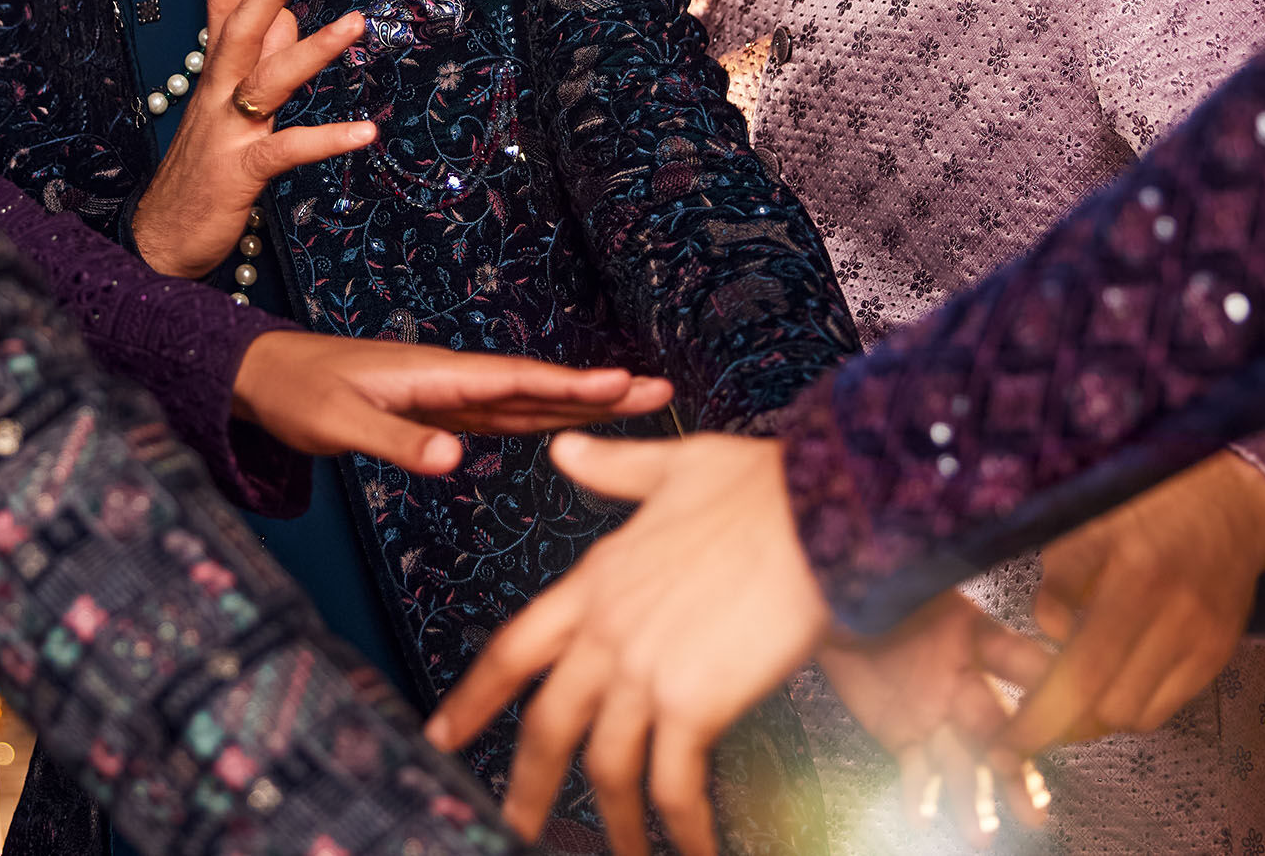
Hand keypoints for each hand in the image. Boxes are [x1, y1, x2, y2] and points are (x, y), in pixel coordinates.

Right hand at [128, 0, 372, 277]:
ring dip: (312, 50)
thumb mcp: (226, 114)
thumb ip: (255, 66)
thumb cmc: (200, 175)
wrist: (161, 241)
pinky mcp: (241, 173)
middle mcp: (217, 98)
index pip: (220, 14)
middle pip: (239, 34)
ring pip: (269, 82)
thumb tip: (285, 20)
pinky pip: (288, 149)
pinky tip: (366, 132)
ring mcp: (227, 134)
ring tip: (355, 25)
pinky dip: (327, 138)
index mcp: (214, 81)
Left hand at [232, 331, 674, 473]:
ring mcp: (444, 394)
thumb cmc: (295, 395)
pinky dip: (537, 417)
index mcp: (434, 375)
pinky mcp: (434, 410)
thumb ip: (397, 441)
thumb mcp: (339, 424)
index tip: (626, 384)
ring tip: (635, 400)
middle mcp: (449, 379)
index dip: (573, 386)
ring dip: (577, 401)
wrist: (258, 376)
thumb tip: (457, 459)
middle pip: (536, 385)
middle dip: (598, 389)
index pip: (517, 379)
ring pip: (523, 399)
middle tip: (661, 391)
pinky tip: (562, 425)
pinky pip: (498, 414)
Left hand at [426, 432, 827, 855]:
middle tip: (511, 826)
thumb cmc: (761, 485)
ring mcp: (645, 669)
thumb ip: (613, 468)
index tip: (441, 736)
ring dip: (614, 820)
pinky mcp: (694, 701)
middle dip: (526, 784)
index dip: (474, 698)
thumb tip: (566, 449)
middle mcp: (608, 629)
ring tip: (622, 853)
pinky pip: (674, 784)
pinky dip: (681, 826)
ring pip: (607, 765)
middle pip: (548, 724)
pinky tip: (693, 847)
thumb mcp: (673, 464)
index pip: (515, 649)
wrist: (822, 505)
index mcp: (596, 579)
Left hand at [818, 594, 1050, 847]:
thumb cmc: (869, 580)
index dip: (1044, 686)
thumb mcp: (903, 573)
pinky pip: (916, 772)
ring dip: (971, 799)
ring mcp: (937, 714)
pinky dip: (919, 797)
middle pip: (997, 730)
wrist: (824, 604)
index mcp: (973, 636)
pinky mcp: (904, 738)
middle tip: (1034, 811)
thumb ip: (931, 579)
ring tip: (980, 835)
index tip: (1071, 715)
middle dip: (1016, 771)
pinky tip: (922, 819)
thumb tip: (962, 551)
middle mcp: (965, 681)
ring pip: (962, 762)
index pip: (1019, 660)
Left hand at [1001, 451, 1264, 752]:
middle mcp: (1175, 619)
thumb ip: (1061, 581)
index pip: (1082, 672)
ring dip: (1097, 716)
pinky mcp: (1218, 657)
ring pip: (1139, 716)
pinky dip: (1132, 706)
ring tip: (1066, 697)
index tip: (1008, 739)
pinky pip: (1167, 706)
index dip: (1042, 716)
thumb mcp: (1088, 523)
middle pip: (1111, 706)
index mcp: (1135, 580)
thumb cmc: (1145, 507)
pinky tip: (1108, 684)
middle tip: (1029, 714)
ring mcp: (1203, 643)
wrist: (1233, 505)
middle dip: (1063, 720)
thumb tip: (1049, 635)